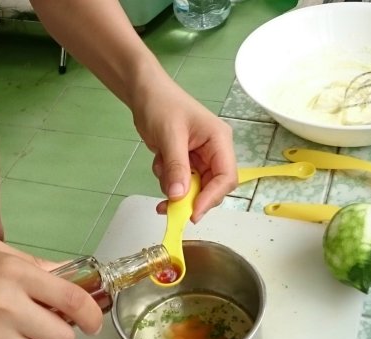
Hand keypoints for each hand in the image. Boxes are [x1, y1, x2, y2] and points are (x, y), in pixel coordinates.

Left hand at [133, 79, 237, 222]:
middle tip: (169, 206)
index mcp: (219, 140)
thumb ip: (176, 167)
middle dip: (190, 197)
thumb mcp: (169, 136)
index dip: (211, 198)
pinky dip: (167, 180)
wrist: (144, 94)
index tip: (192, 213)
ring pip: (194, 188)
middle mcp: (214, 151)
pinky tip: (159, 161)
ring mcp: (200, 158)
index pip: (226, 177)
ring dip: (175, 187)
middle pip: (212, 187)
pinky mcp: (186, 162)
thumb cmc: (161, 104)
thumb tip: (179, 197)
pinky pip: (181, 182)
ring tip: (160, 166)